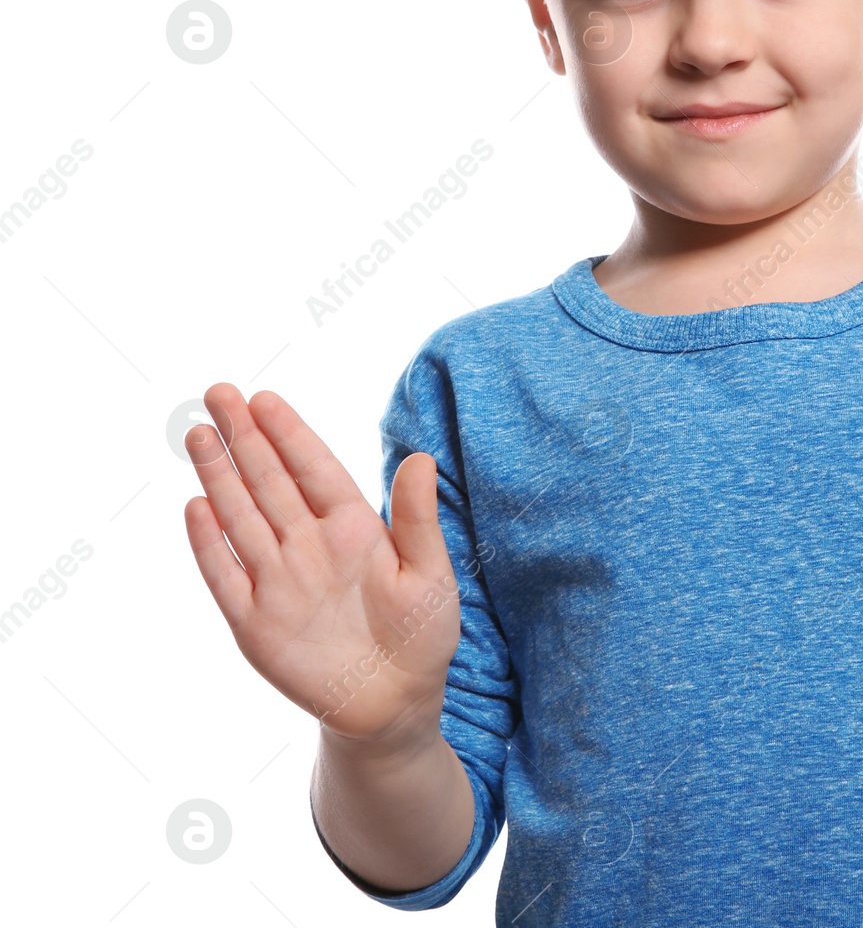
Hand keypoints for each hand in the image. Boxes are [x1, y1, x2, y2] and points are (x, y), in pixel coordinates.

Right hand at [182, 384, 460, 744]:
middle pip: (270, 482)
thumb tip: (421, 457)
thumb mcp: (431, 573)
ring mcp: (279, 581)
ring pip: (242, 518)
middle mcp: (310, 545)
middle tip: (218, 392)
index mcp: (355, 527)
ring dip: (220, 478)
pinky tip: (196, 506)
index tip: (265, 398)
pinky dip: (210, 545)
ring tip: (200, 434)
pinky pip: (226, 577)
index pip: (314, 469)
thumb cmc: (422, 633)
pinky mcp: (255, 623)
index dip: (290, 434)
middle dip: (245, 438)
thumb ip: (418, 518)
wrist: (396, 703)